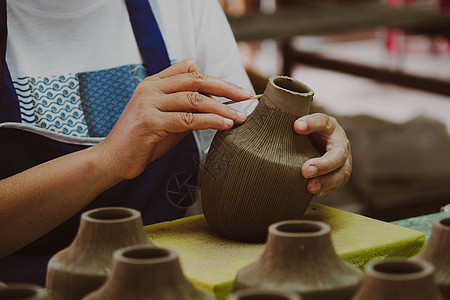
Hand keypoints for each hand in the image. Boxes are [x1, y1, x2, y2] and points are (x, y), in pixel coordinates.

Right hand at [95, 59, 252, 180]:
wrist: (112, 159)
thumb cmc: (142, 141)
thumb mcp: (167, 121)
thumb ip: (187, 111)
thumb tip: (217, 109)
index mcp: (154, 83)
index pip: (188, 68)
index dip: (213, 78)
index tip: (233, 91)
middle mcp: (151, 88)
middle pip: (195, 79)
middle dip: (225, 87)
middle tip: (246, 96)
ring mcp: (149, 103)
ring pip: (194, 99)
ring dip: (222, 107)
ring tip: (240, 116)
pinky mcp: (150, 122)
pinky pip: (187, 119)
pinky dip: (210, 121)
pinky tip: (224, 124)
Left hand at [294, 113, 351, 197]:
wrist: (315, 142)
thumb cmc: (306, 133)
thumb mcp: (301, 124)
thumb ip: (296, 124)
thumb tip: (292, 125)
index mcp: (329, 126)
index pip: (322, 122)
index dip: (311, 124)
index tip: (297, 126)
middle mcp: (339, 143)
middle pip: (338, 155)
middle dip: (323, 164)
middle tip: (305, 170)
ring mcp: (342, 160)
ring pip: (341, 173)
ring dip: (326, 182)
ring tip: (310, 188)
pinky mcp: (339, 174)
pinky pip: (336, 184)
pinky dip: (325, 189)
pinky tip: (314, 193)